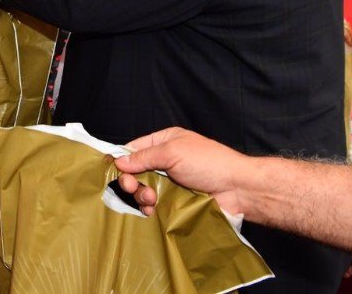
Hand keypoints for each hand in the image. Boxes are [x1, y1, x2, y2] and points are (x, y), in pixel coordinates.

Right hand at [114, 127, 249, 216]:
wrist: (237, 190)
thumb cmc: (208, 163)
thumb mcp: (172, 152)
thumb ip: (144, 157)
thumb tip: (119, 161)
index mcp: (165, 141)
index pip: (134, 148)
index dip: (122, 160)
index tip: (114, 171)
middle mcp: (165, 160)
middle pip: (135, 171)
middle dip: (131, 180)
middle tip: (132, 187)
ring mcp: (170, 182)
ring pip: (142, 189)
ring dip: (141, 195)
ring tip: (151, 199)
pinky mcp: (175, 201)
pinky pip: (153, 204)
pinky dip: (148, 207)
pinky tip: (152, 209)